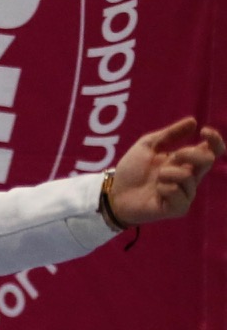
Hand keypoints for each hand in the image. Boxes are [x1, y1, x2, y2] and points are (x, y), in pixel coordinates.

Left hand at [107, 118, 223, 225]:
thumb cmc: (131, 170)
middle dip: (188, 154)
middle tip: (172, 156)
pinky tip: (155, 192)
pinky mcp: (178, 208)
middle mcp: (190, 177)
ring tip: (156, 178)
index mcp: (186, 161)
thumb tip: (193, 121)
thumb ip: (169, 134)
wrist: (114, 192)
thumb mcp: (147, 145)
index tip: (203, 131)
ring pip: (188, 177)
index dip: (214, 140)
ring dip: (168, 173)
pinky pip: (177, 192)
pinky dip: (163, 188)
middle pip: (207, 160)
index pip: (212, 150)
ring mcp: (186, 194)